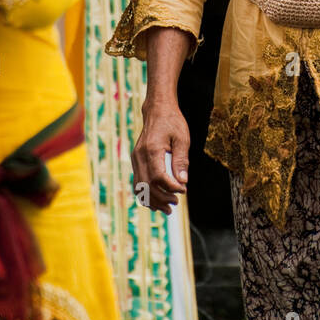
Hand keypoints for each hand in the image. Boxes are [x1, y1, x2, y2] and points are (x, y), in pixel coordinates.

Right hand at [131, 101, 189, 215]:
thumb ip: (182, 161)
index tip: (183, 190)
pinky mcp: (136, 161)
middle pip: (147, 186)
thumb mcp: (182, 139)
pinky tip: (157, 201)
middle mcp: (140, 156)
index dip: (171, 187)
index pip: (158, 177)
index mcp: (152, 149)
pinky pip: (137, 182)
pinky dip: (145, 194)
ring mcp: (135, 159)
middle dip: (162, 199)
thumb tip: (183, 181)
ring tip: (167, 209)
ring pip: (139, 187)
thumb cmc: (172, 123)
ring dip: (152, 201)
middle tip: (176, 203)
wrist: (157, 111)